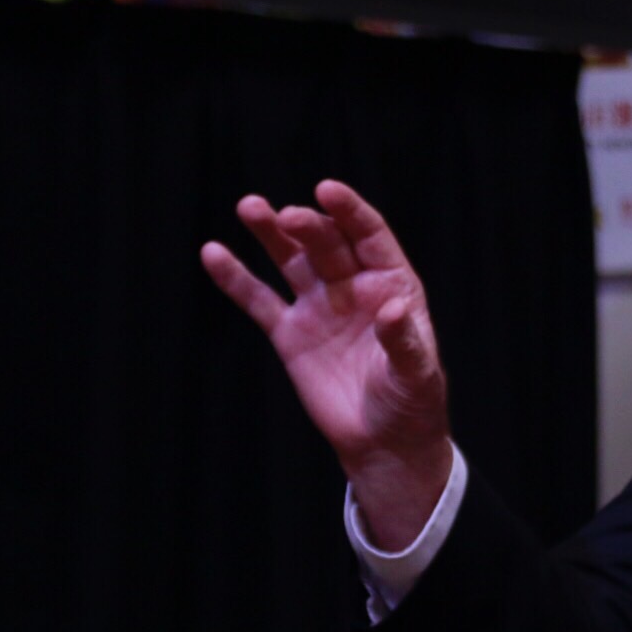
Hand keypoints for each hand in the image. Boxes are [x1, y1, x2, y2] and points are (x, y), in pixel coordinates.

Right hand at [201, 180, 452, 548]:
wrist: (384, 442)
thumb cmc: (412, 402)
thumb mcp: (417, 374)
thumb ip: (405, 342)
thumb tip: (395, 309)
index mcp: (393, 284)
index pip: (369, 236)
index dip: (349, 211)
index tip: (327, 189)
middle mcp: (354, 286)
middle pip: (326, 244)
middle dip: (307, 226)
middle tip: (285, 215)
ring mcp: (319, 306)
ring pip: (291, 261)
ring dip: (270, 234)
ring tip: (249, 206)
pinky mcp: (290, 334)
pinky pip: (259, 300)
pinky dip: (237, 278)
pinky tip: (214, 253)